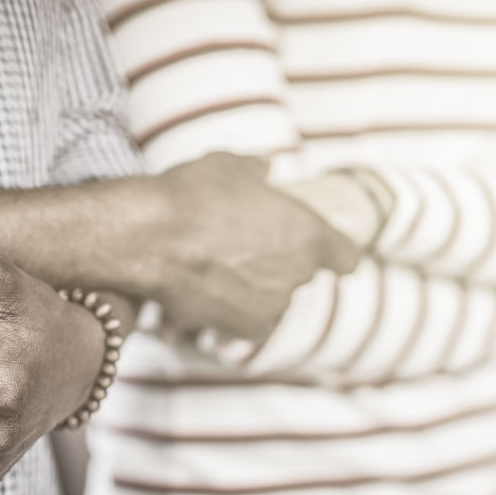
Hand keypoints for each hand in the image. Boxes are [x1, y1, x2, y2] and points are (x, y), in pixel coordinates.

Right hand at [130, 153, 362, 340]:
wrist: (149, 239)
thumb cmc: (192, 195)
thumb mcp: (228, 166)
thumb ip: (254, 171)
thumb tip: (262, 170)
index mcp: (310, 233)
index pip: (345, 257)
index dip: (336, 253)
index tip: (326, 252)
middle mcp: (297, 275)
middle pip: (300, 276)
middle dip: (278, 264)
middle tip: (242, 247)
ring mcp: (271, 306)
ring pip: (272, 300)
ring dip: (254, 291)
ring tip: (216, 270)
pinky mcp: (241, 329)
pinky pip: (247, 324)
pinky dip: (233, 315)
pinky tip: (208, 296)